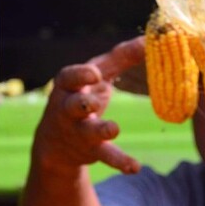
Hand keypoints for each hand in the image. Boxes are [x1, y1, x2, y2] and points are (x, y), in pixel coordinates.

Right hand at [30, 38, 144, 174]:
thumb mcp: (96, 76)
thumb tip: (147, 38)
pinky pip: (105, 155)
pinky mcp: (90, 150)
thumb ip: (120, 58)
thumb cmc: (82, 95)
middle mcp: (68, 109)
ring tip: (113, 129)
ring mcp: (78, 131)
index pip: (67, 77)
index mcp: (68, 86)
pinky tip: (135, 167)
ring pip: (87, 131)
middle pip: (71, 105)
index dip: (79, 76)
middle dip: (82, 103)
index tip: (94, 73)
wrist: (57, 142)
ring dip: (99, 130)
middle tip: (92, 103)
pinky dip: (119, 161)